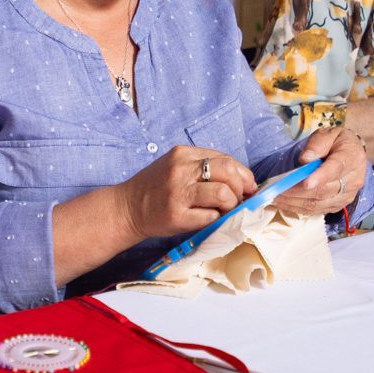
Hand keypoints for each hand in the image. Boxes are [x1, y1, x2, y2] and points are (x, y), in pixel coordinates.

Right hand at [115, 146, 256, 241]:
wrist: (126, 208)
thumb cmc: (155, 189)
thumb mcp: (175, 166)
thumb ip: (202, 167)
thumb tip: (239, 179)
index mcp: (182, 154)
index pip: (225, 158)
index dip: (243, 174)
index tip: (247, 186)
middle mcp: (180, 169)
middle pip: (228, 171)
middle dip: (242, 187)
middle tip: (239, 199)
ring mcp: (178, 192)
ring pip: (222, 193)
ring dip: (231, 204)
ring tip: (225, 210)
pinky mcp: (176, 215)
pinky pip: (210, 216)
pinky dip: (216, 218)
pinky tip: (209, 219)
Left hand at [272, 128, 371, 216]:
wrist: (352, 154)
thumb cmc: (337, 142)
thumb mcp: (328, 134)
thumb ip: (317, 145)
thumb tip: (305, 160)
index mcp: (351, 158)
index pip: (336, 169)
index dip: (320, 177)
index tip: (305, 183)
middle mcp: (353, 180)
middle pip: (324, 190)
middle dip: (297, 192)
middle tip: (276, 190)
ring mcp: (347, 196)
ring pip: (319, 203)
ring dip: (295, 202)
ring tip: (275, 198)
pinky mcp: (338, 205)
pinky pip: (317, 210)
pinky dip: (299, 208)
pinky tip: (285, 203)